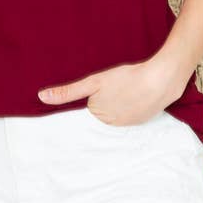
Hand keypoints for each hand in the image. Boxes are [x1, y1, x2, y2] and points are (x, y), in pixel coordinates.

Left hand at [37, 53, 182, 126]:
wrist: (161, 80)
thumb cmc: (126, 78)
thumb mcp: (94, 82)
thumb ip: (67, 92)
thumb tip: (41, 97)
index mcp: (97, 115)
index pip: (86, 111)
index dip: (90, 101)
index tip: (92, 96)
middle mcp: (111, 125)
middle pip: (101, 112)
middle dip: (104, 101)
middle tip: (113, 87)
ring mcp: (128, 124)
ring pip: (116, 113)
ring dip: (118, 103)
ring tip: (124, 90)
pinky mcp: (142, 121)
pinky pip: (131, 114)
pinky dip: (131, 106)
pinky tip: (135, 95)